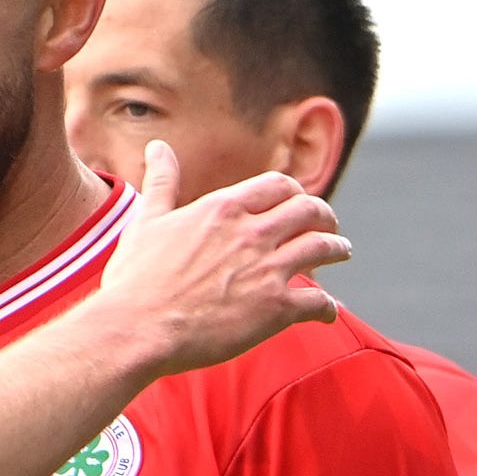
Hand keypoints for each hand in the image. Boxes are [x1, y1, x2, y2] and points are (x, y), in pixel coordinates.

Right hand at [95, 140, 351, 376]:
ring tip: (341, 252)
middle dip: (324, 216)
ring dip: (337, 249)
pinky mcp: (274, 309)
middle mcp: (252, 232)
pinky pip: (317, 301)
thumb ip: (162, 182)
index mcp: (224, 208)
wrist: (137, 329)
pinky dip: (327, 307)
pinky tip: (328, 313)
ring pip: (323, 248)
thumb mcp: (147, 221)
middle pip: (309, 210)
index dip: (294, 193)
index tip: (297, 202)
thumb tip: (157, 146)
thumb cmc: (135, 278)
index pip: (278, 186)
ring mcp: (267, 270)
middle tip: (329, 226)